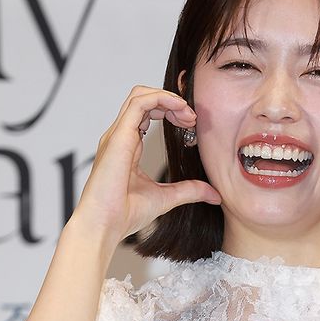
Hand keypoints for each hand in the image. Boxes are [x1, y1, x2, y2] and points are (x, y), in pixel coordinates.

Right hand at [73, 85, 220, 246]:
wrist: (104, 225)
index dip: (170, 111)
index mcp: (127, 146)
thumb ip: (189, 191)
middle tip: (192, 118)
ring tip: (188, 114)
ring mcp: (117, 134)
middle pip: (144, 99)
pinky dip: (161, 99)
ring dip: (169, 98)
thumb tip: (214, 195)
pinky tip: (179, 110)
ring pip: (140, 95)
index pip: (147, 113)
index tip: (191, 126)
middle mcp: (120, 136)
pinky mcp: (118, 136)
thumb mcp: (166, 198)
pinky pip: (139, 103)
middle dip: (172, 102)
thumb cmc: (124, 214)